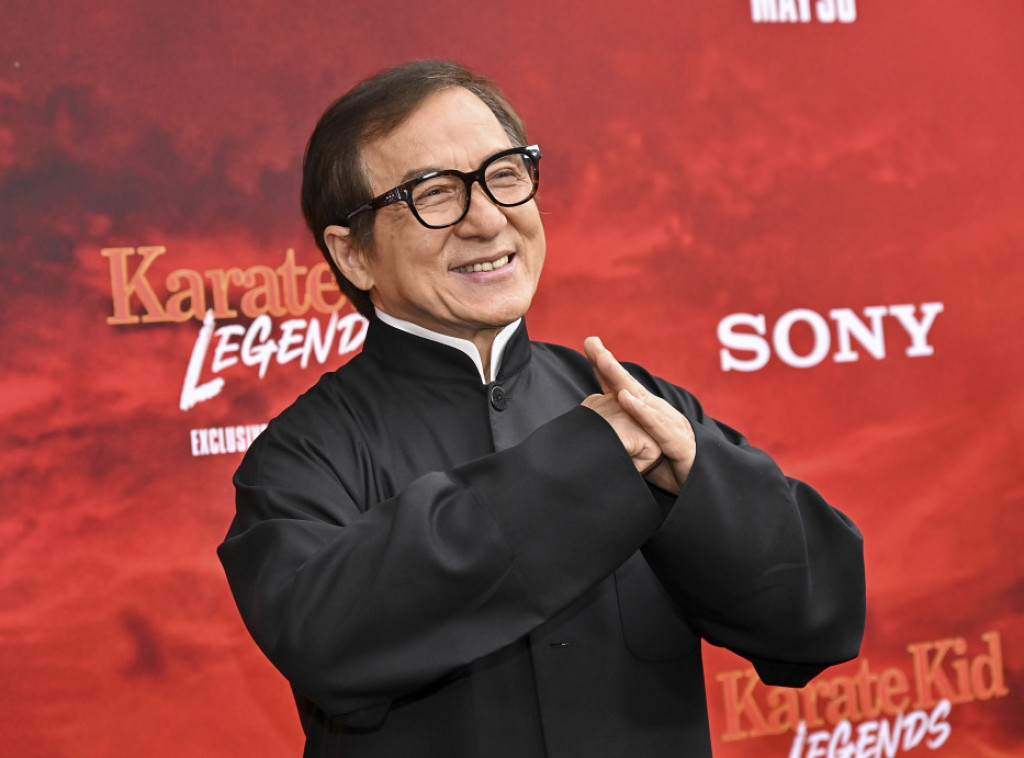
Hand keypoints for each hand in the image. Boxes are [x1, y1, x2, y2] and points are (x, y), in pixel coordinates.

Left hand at [583, 336, 695, 493]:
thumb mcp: (641, 448)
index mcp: (646, 413)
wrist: (702, 485)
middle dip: (609, 364)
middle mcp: (657, 412)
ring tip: (602, 360)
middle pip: (629, 384)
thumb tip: (595, 435)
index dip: (605, 368)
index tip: (589, 343)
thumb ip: (622, 438)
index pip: (621, 387)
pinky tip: (625, 399)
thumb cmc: (671, 464)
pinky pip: (655, 425)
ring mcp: (667, 423)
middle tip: (591, 343)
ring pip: (640, 398)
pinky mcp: (676, 441)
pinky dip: (640, 411)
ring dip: (620, 378)